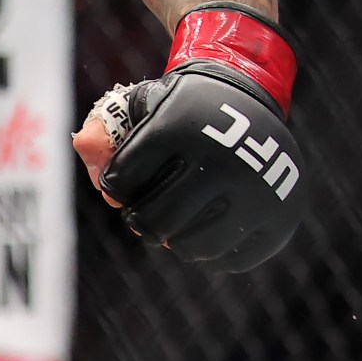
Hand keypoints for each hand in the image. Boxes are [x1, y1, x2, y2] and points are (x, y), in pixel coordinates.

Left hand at [77, 4, 308, 272]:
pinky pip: (228, 259)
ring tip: (179, 220)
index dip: (116, 187)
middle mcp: (221, 162)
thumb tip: (83, 150)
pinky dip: (214, 250)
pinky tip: (212, 223)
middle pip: (156, 222)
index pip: (122, 182)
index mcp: (180, 129)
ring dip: (177, 238)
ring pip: (192, 247)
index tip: (122, 185)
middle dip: (141, 221)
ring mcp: (255, 194)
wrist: (253, 100)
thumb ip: (108, 131)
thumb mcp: (147, 103)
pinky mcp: (277, 220)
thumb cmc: (187, 110)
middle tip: (143, 217)